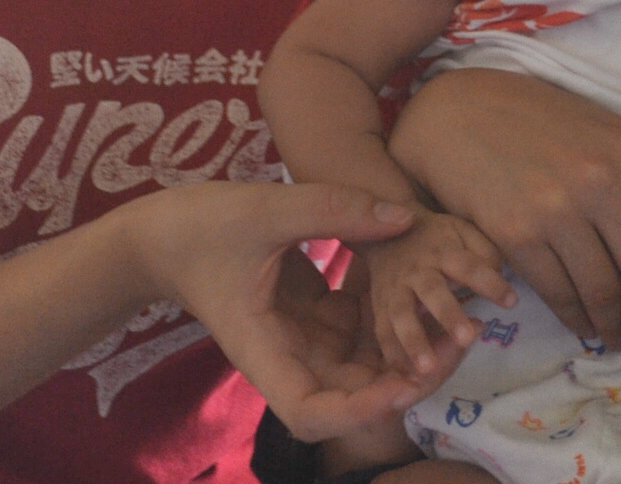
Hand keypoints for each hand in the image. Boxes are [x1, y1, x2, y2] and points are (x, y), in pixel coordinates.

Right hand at [119, 181, 434, 440]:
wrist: (161, 233)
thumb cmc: (198, 226)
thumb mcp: (265, 209)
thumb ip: (335, 209)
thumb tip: (404, 216)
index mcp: (263, 351)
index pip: (313, 412)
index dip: (362, 410)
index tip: (404, 382)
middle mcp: (287, 356)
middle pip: (353, 394)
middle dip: (407, 377)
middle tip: (459, 339)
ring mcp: (301, 338)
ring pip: (365, 362)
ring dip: (409, 346)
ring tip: (457, 314)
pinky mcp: (311, 315)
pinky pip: (361, 325)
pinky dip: (392, 312)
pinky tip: (424, 281)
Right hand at [363, 211, 516, 376]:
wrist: (388, 231)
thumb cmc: (438, 238)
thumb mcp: (464, 232)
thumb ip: (484, 253)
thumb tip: (498, 279)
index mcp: (444, 250)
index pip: (469, 266)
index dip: (490, 283)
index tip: (511, 303)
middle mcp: (418, 270)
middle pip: (432, 291)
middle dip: (448, 316)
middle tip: (466, 340)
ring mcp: (396, 289)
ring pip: (402, 316)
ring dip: (414, 342)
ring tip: (427, 369)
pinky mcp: (381, 306)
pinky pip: (383, 331)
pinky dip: (392, 354)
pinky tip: (404, 376)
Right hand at [388, 69, 620, 371]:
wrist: (464, 113)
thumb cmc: (550, 128)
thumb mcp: (618, 148)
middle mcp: (604, 180)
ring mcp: (558, 207)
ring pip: (606, 294)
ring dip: (618, 330)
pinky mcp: (516, 232)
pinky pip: (560, 295)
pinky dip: (578, 321)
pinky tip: (586, 326)